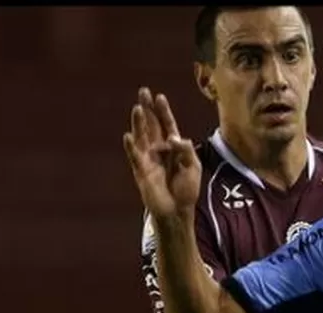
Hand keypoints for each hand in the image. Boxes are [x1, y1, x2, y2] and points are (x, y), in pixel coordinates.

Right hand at [123, 87, 200, 218]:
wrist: (177, 210)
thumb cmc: (187, 190)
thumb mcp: (194, 167)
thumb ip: (187, 151)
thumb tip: (175, 137)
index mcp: (174, 147)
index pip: (168, 125)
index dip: (163, 111)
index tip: (160, 96)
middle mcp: (159, 149)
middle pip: (152, 125)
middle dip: (148, 109)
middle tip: (143, 91)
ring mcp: (148, 159)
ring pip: (142, 136)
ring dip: (139, 122)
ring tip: (137, 108)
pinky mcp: (141, 170)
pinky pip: (135, 156)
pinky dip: (131, 146)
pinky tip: (128, 136)